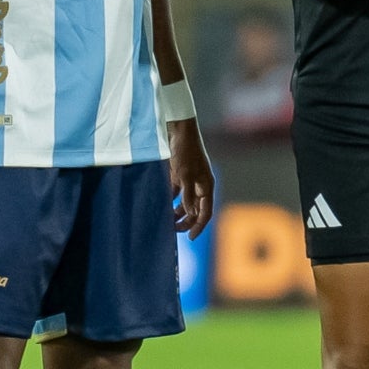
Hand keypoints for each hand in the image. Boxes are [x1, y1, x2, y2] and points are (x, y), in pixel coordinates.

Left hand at [167, 118, 214, 238]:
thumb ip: (188, 196)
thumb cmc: (185, 151)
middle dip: (187, 220)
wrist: (178, 130)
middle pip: (196, 209)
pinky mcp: (179, 174)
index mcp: (206, 186)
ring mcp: (190, 179)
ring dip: (178, 211)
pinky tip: (162, 205)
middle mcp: (200, 184)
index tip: (190, 237)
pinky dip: (170, 199)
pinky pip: (176, 192)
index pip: (206, 212)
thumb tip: (191, 214)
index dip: (199, 226)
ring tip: (167, 220)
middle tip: (174, 230)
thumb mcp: (185, 175)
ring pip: (185, 201)